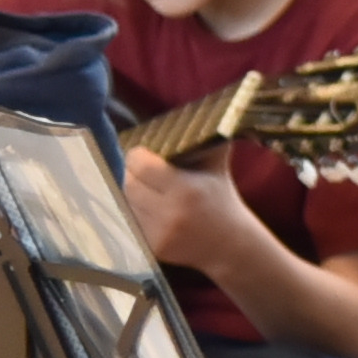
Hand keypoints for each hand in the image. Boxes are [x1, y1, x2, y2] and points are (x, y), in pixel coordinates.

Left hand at [122, 146, 259, 280]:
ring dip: (133, 193)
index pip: (139, 165)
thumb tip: (204, 109)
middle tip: (143, 170)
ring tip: (147, 188)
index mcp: (185, 189)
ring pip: (127, 203)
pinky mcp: (153, 248)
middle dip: (133, 174)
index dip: (138, 156)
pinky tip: (152, 208)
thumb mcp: (218, 166)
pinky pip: (132, 222)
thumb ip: (208, 138)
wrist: (231, 245)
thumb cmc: (222, 199)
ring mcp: (160, 234)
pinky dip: (137, 212)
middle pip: (129, 184)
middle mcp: (170, 213)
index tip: (145, 154)